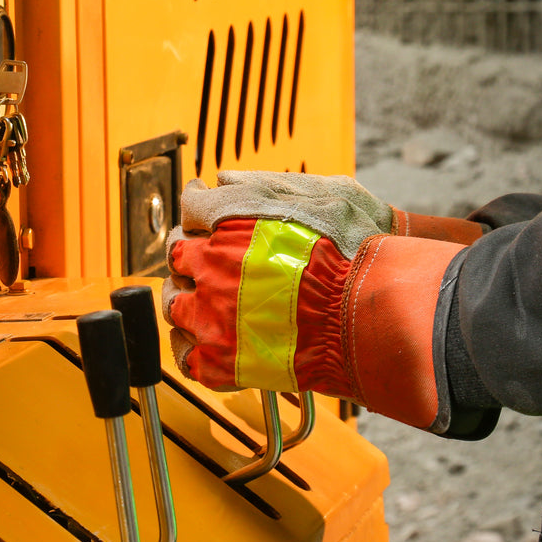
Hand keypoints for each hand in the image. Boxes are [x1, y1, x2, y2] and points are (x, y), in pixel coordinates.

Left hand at [160, 171, 465, 430]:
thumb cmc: (354, 254)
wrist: (368, 314)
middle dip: (188, 259)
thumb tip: (223, 181)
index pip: (192, 208)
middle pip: (176, 257)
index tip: (204, 221)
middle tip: (203, 266)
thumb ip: (266, 185)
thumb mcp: (321, 194)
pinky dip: (190, 348)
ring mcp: (211, 314)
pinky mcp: (220, 360)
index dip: (200, 215)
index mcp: (229, 221)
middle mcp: (211, 265)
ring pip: (174, 305)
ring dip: (185, 302)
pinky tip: (202, 344)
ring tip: (203, 305)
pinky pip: (185, 355)